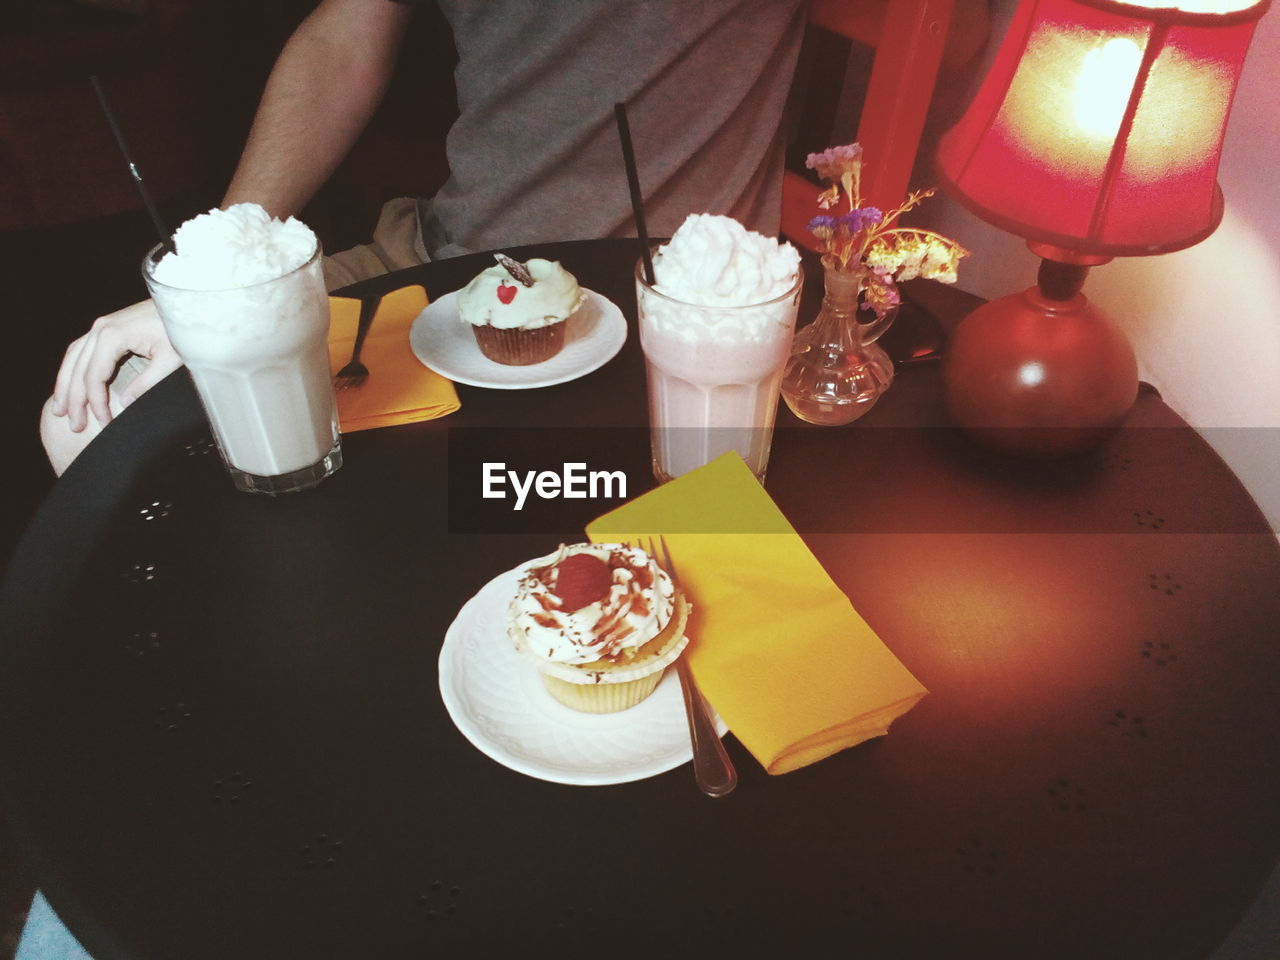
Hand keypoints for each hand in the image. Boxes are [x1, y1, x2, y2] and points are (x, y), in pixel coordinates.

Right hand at [50, 299, 181, 431]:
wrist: (187, 304)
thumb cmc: (181, 329)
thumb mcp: (170, 360)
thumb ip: (147, 383)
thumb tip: (124, 404)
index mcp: (113, 336)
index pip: (94, 377)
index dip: (96, 403)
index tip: (103, 422)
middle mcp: (100, 328)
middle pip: (78, 368)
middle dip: (74, 399)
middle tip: (74, 425)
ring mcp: (102, 325)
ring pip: (73, 358)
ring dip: (65, 384)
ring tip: (59, 409)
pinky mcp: (107, 326)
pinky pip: (82, 350)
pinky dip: (73, 369)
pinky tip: (71, 385)